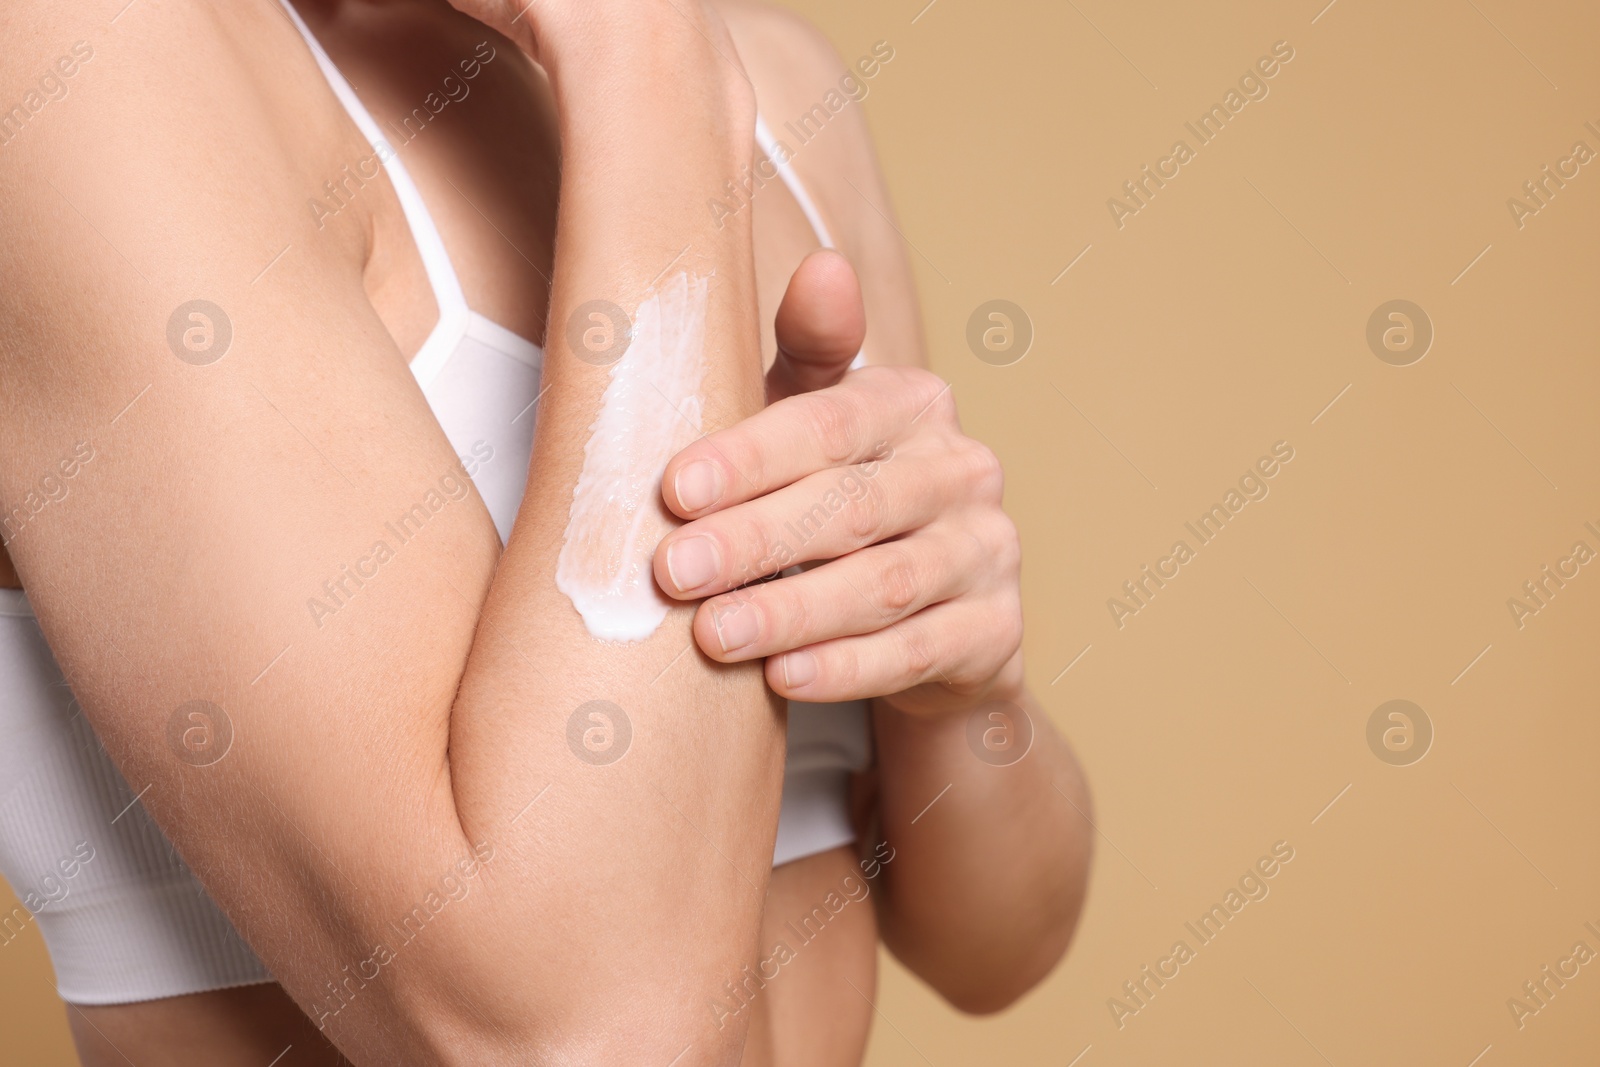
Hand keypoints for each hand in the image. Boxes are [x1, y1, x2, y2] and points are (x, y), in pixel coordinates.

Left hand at [653, 251, 1024, 716]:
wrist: (925, 619)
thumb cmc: (837, 502)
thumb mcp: (810, 429)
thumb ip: (806, 357)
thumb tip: (824, 267)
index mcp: (915, 405)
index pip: (830, 423)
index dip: (751, 457)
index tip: (673, 490)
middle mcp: (965, 470)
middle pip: (853, 506)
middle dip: (756, 540)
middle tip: (674, 573)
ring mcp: (990, 552)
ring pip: (885, 585)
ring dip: (793, 611)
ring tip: (714, 636)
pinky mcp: (997, 631)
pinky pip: (918, 652)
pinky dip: (847, 668)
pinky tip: (782, 680)